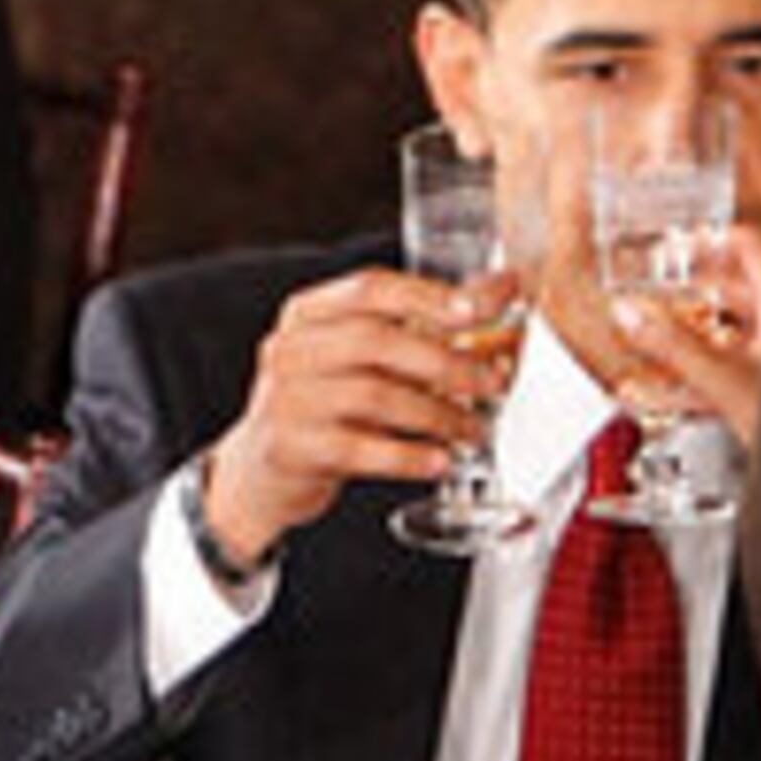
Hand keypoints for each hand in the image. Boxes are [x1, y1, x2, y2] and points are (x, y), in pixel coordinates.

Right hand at [195, 262, 517, 565]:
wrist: (261, 471)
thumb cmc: (325, 403)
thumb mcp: (355, 357)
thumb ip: (419, 327)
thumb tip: (500, 290)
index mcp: (308, 313)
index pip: (370, 289)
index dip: (428, 295)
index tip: (480, 308)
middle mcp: (290, 349)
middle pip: (375, 341)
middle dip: (446, 361)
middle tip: (493, 381)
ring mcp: (287, 399)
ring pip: (374, 397)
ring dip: (437, 414)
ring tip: (474, 429)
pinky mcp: (292, 448)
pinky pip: (361, 450)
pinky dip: (409, 456)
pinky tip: (440, 460)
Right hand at [610, 227, 760, 443]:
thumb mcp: (720, 378)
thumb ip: (671, 346)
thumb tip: (631, 316)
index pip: (752, 244)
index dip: (713, 239)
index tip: (683, 246)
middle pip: (742, 287)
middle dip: (697, 290)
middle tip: (664, 290)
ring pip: (741, 327)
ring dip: (701, 329)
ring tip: (664, 334)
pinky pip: (745, 361)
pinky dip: (714, 364)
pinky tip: (683, 384)